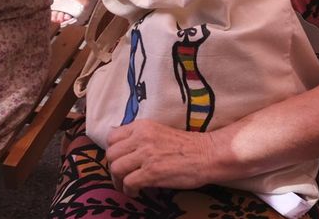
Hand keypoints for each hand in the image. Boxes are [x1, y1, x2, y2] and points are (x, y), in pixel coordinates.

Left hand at [105, 121, 220, 196]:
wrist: (207, 154)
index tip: (119, 160)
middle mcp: (141, 137)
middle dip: (113, 168)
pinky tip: (137, 192)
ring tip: (128, 186)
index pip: (112, 137)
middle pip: (111, 154)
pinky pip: (128, 183)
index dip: (113, 151)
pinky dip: (129, 190)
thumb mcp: (158, 132)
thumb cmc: (186, 146)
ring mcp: (146, 154)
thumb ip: (140, 137)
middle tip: (122, 177)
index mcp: (142, 126)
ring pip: (116, 168)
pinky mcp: (152, 172)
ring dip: (119, 181)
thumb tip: (120, 145)